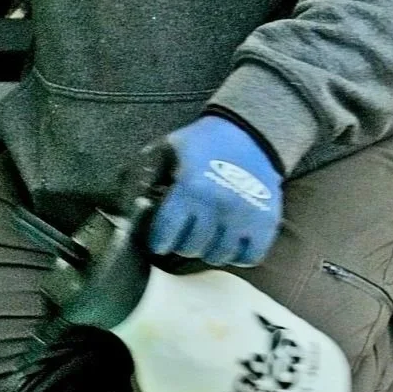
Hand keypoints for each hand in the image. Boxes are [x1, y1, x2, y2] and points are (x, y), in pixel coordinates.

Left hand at [146, 115, 282, 267]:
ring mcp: (245, 216)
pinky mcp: (266, 222)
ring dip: (209, 249)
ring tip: (206, 234)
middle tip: (183, 232)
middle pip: (191, 249)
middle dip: (182, 242)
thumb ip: (144, 172)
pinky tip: (229, 240)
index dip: (159, 240)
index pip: (166, 233)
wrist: (248, 133)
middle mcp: (218, 206)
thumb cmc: (203, 143)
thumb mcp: (168, 148)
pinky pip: (249, 258)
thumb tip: (125, 200)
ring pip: (218, 256)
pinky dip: (237, 255)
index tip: (159, 240)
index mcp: (191, 188)